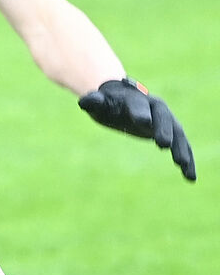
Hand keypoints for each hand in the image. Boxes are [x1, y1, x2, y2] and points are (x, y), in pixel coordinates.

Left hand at [78, 78, 195, 180]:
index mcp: (135, 99)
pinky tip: (189, 176)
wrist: (121, 98)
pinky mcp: (170, 132)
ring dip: (181, 148)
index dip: (140, 113)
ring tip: (183, 165)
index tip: (144, 123)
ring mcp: (165, 120)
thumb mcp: (97, 102)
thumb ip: (93, 101)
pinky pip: (181, 145)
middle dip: (163, 130)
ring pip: (177, 133)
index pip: (138, 106)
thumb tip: (84, 102)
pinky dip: (187, 159)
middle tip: (163, 144)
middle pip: (163, 118)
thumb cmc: (106, 103)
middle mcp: (155, 107)